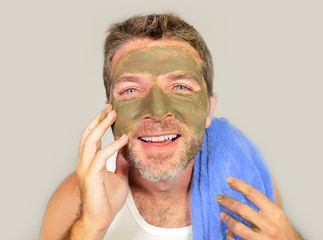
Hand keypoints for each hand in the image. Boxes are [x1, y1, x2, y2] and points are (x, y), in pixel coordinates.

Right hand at [74, 104, 128, 234]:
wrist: (101, 219)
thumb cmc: (107, 200)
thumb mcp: (119, 176)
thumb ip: (120, 163)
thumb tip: (127, 151)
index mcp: (91, 161)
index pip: (93, 136)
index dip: (100, 122)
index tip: (109, 110)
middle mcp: (85, 161)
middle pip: (88, 133)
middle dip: (98, 118)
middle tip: (110, 106)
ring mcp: (86, 168)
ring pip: (90, 140)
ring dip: (101, 126)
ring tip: (113, 114)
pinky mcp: (91, 176)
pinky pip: (101, 157)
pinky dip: (113, 146)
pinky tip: (124, 139)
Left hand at [216, 177, 301, 239]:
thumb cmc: (284, 234)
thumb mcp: (279, 217)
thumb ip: (265, 206)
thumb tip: (246, 191)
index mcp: (275, 213)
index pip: (253, 194)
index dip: (239, 185)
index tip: (229, 180)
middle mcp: (269, 226)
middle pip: (241, 209)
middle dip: (227, 201)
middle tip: (219, 197)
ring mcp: (262, 239)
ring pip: (237, 227)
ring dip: (227, 218)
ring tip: (222, 214)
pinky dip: (229, 236)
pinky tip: (228, 232)